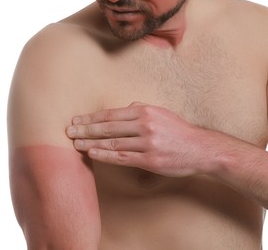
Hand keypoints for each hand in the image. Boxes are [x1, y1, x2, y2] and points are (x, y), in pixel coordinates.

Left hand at [66, 102, 206, 177]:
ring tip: (75, 144)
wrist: (200, 148)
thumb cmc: (178, 130)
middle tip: (69, 131)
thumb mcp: (161, 112)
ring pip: (113, 142)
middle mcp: (145, 125)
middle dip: (86, 129)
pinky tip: (93, 154)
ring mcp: (147, 143)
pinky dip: (105, 156)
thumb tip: (124, 108)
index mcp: (145, 111)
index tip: (77, 120)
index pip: (111, 114)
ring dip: (91, 143)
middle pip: (108, 127)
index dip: (92, 117)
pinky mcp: (150, 160)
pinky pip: (123, 158)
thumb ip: (141, 108)